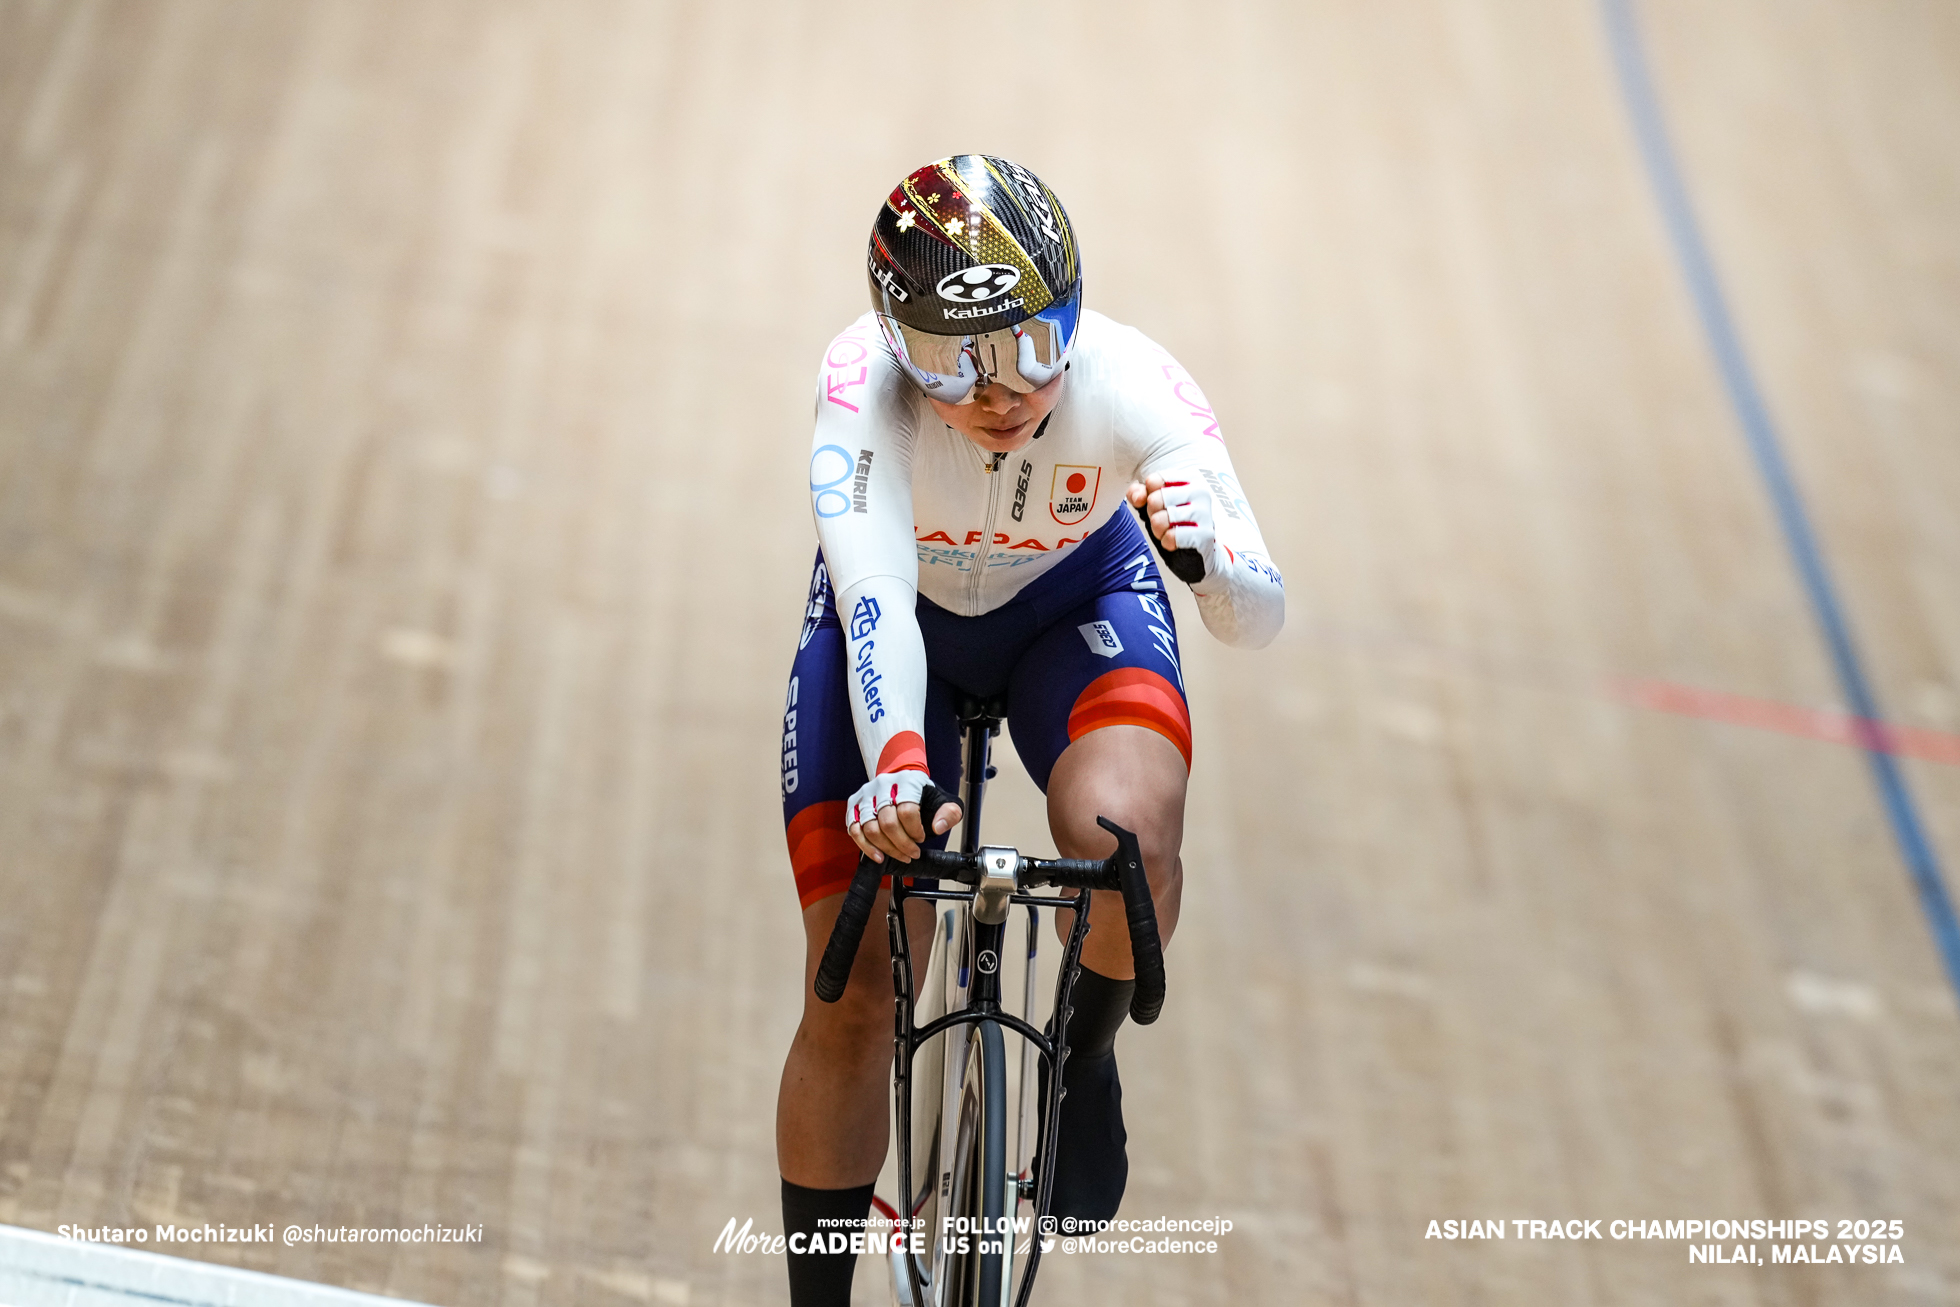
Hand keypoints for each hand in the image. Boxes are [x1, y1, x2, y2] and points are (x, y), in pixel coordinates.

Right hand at [846, 771, 962, 863]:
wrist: (902, 780)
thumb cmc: (921, 793)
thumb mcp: (943, 800)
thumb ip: (949, 813)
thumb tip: (939, 827)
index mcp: (906, 782)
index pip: (907, 810)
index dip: (915, 830)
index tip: (921, 838)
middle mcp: (883, 786)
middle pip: (888, 822)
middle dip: (902, 844)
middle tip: (912, 853)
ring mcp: (866, 796)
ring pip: (870, 828)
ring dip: (886, 848)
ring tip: (899, 855)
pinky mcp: (855, 806)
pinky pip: (854, 830)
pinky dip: (866, 846)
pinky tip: (879, 856)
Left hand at [1126, 472, 1216, 574]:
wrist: (1204, 542)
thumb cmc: (1177, 517)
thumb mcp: (1156, 500)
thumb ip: (1139, 492)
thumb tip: (1138, 498)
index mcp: (1188, 478)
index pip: (1153, 481)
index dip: (1148, 495)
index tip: (1156, 502)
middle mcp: (1198, 491)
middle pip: (1154, 500)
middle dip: (1152, 513)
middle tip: (1161, 519)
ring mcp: (1203, 512)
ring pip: (1161, 519)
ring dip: (1158, 529)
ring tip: (1165, 531)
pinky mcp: (1204, 534)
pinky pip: (1172, 537)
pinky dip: (1167, 541)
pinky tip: (1173, 541)